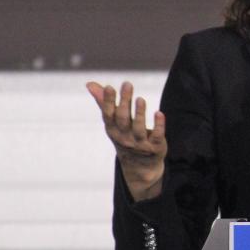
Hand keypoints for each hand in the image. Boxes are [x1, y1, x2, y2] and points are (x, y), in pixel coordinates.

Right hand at [86, 81, 166, 201]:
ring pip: (139, 128)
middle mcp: (125, 137)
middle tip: (127, 84)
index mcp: (113, 130)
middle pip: (123, 119)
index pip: (108, 115)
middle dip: (124, 102)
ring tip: (140, 99)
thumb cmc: (125, 136)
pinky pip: (157, 136)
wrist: (140, 166)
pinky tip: (159, 113)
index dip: (107, 102)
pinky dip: (159, 125)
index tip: (109, 87)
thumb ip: (104, 102)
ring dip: (139, 113)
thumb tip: (89, 84)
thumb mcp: (113, 123)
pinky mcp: (156, 146)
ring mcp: (140, 143)